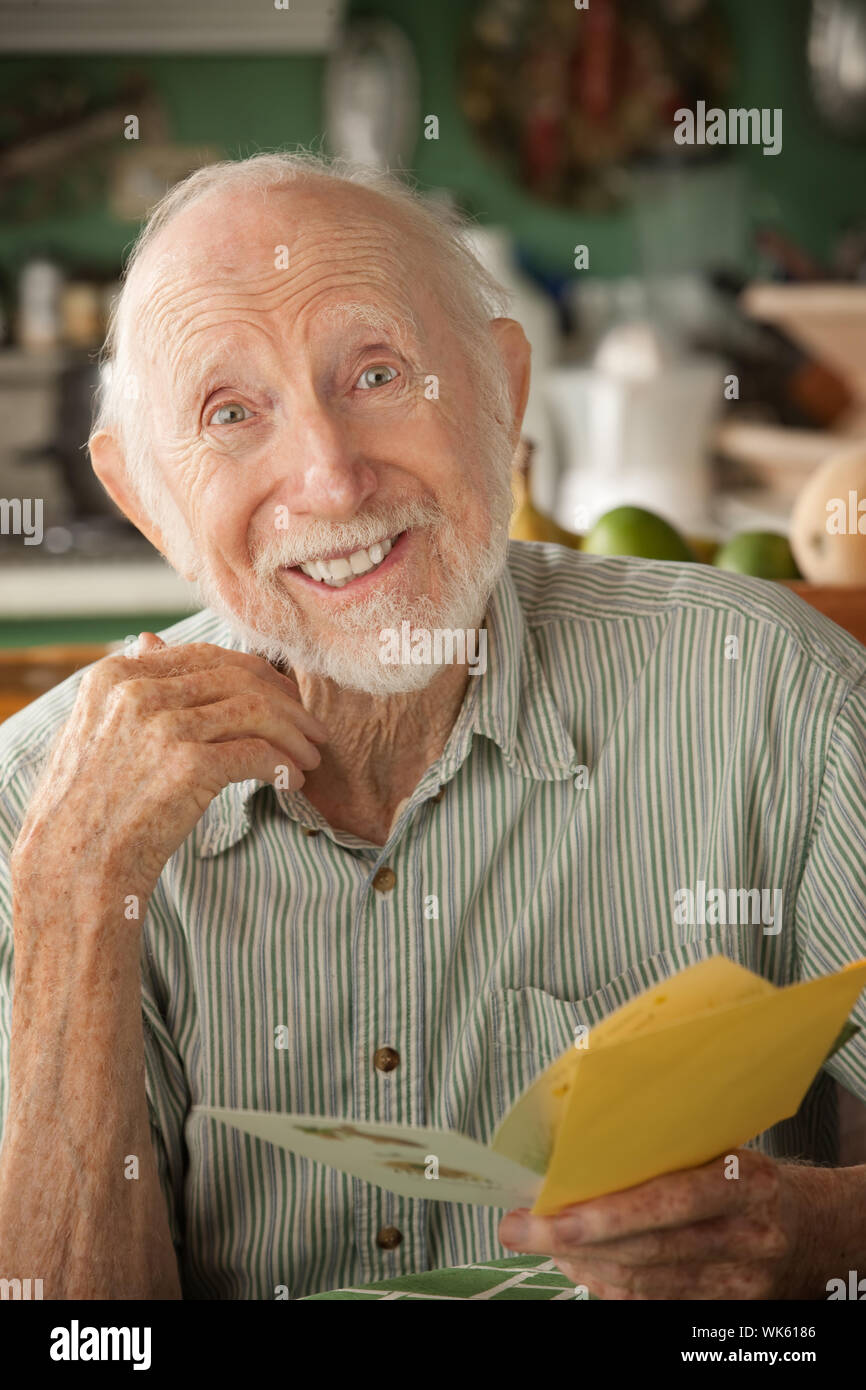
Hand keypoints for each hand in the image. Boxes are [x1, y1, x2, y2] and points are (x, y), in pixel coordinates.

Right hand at [12, 633, 328, 911]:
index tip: (284, 698)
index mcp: (117, 676)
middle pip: (239, 680)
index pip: (206, 657)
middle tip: (313, 729)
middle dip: (287, 703)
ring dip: (294, 735)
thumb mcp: (98, 729)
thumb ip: (130, 686)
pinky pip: (257, 754)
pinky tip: (292, 781)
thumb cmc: (91, 804)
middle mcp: (138, 693)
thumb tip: (151, 640)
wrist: (75, 865)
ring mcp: (163, 727)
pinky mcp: (188, 766)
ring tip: (311, 758)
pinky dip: (283, 765)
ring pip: (256, 713)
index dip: (257, 674)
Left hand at [499, 1150, 825, 1299]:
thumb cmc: (751, 1173)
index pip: (666, 1201)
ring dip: (582, 1264)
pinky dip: (609, 1285)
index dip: (601, 1213)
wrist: (813, 1227)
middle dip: (571, 1240)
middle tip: (518, 1227)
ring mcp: (738, 1282)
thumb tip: (580, 1145)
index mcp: (746, 1182)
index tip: (543, 1209)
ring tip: (542, 1242)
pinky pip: (654, 1303)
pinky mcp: (724, 1308)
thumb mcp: (723, 1145)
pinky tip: (581, 1263)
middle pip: (646, 1251)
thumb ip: (666, 1146)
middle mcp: (747, 1238)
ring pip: (644, 1284)